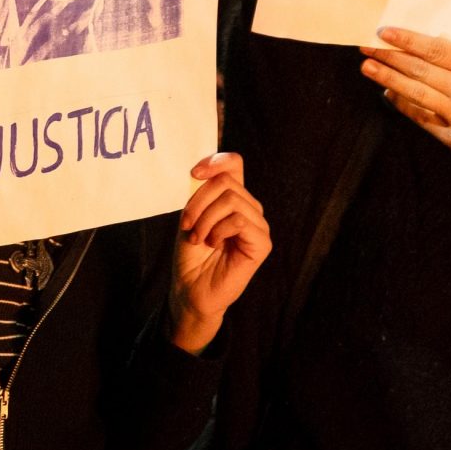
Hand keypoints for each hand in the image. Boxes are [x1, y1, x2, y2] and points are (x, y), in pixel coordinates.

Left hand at [168, 152, 270, 352]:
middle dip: (198, 202)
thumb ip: (200, 192)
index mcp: (232, 197)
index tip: (194, 173)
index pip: (234, 163)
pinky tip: (213, 244)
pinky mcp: (262, 243)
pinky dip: (218, 230)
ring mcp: (258, 225)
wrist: (190, 288)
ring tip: (199, 237)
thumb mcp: (190, 215)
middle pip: (226, 182)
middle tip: (188, 225)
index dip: (215, 161)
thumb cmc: (190, 254)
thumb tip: (202, 171)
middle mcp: (249, 207)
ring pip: (231, 200)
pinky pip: (240, 220)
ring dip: (206, 219)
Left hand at [360, 27, 450, 193]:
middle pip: (421, 70)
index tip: (383, 32)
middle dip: (389, 57)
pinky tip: (389, 93)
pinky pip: (422, 118)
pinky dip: (403, 104)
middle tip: (366, 47)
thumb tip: (431, 38)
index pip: (436, 48)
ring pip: (417, 93)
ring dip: (388, 79)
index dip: (407, 40)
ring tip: (367, 67)